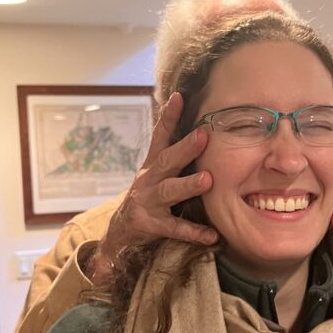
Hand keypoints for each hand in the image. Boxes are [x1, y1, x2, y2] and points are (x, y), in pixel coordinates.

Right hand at [90, 93, 216, 280]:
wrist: (120, 233)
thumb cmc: (147, 199)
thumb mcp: (155, 175)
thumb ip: (173, 158)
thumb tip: (198, 132)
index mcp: (152, 166)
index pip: (160, 137)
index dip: (168, 117)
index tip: (178, 97)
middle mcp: (149, 180)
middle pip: (167, 160)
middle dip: (185, 147)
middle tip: (203, 135)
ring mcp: (148, 202)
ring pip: (169, 191)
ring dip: (188, 185)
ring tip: (208, 180)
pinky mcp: (151, 225)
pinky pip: (175, 229)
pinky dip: (193, 232)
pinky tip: (212, 235)